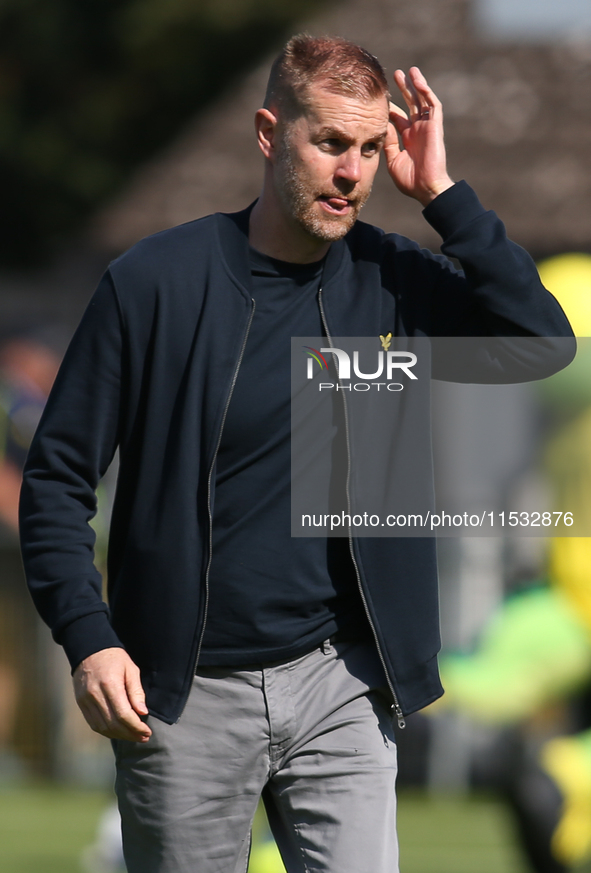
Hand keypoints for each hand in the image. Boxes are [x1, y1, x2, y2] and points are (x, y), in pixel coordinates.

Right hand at [73, 647, 151, 742]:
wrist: (90, 649)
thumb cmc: (114, 658)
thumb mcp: (131, 669)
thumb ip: (136, 692)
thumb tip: (143, 712)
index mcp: (110, 685)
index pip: (123, 714)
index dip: (136, 727)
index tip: (147, 732)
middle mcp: (95, 695)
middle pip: (113, 724)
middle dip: (130, 734)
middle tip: (144, 737)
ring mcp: (85, 701)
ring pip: (102, 727)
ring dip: (119, 736)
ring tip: (134, 737)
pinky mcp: (81, 704)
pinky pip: (93, 724)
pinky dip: (107, 731)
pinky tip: (119, 732)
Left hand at [384, 66, 453, 206]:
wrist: (426, 188)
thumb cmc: (410, 180)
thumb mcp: (393, 160)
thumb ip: (388, 142)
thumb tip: (381, 126)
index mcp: (407, 139)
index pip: (398, 117)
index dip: (390, 106)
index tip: (380, 96)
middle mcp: (417, 130)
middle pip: (411, 104)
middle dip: (403, 90)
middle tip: (395, 75)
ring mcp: (427, 127)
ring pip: (422, 100)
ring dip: (416, 85)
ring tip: (408, 71)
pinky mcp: (435, 126)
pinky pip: (432, 105)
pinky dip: (426, 92)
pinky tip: (418, 81)